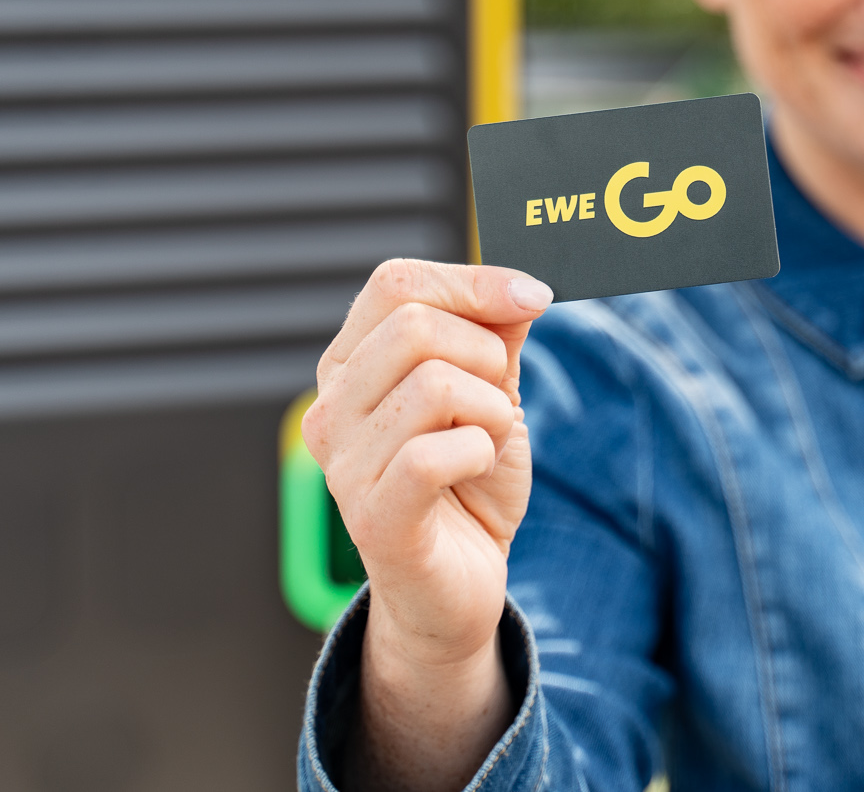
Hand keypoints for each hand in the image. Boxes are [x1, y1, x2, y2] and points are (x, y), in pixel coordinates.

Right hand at [303, 259, 550, 788]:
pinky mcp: (374, 517)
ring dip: (489, 408)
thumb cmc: (469, 482)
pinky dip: (480, 451)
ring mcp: (344, 466)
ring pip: (433, 384)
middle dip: (486, 353)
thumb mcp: (492, 391)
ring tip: (484, 441)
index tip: (532, 298)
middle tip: (497, 399)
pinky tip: (475, 472)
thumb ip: (497, 333)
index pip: (395, 283)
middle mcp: (332, 410)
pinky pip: (437, 452)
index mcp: (351, 366)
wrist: (462, 583)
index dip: (472, 281)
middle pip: (415, 326)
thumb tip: (519, 282)